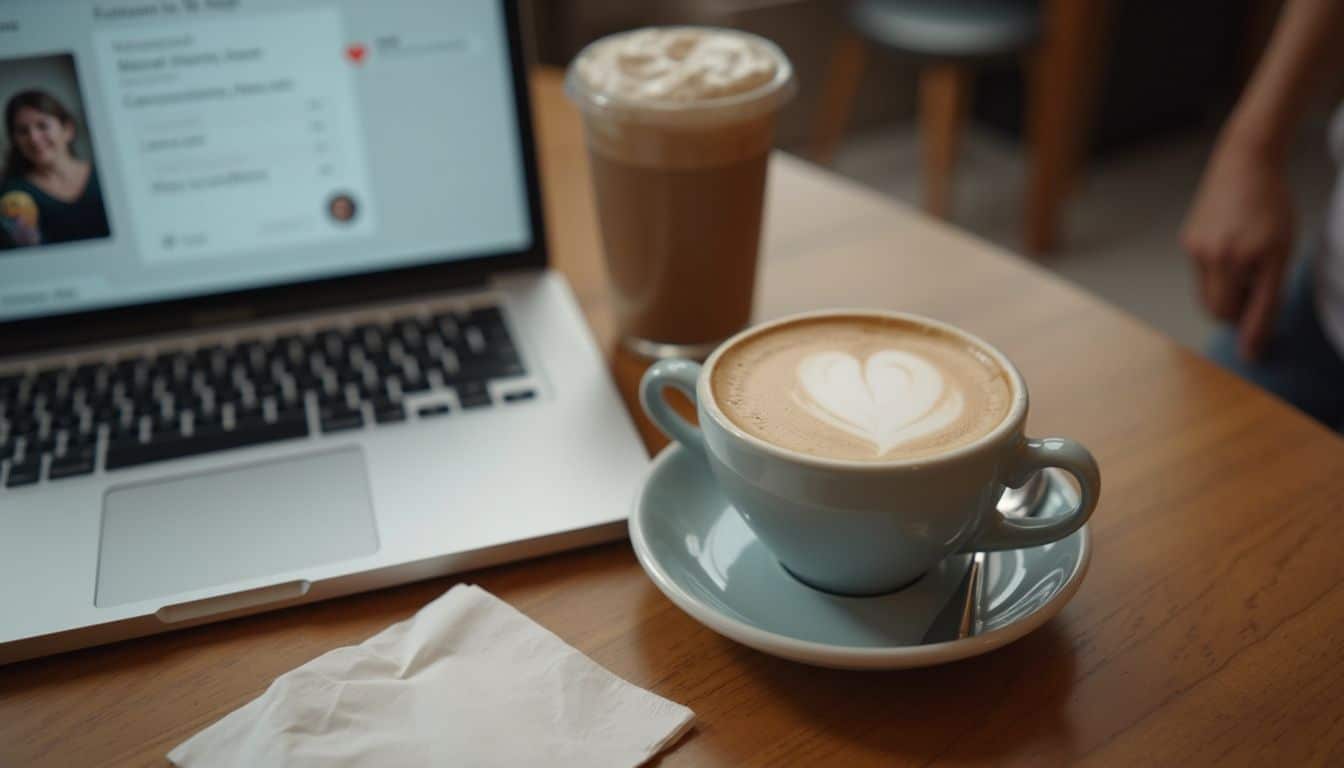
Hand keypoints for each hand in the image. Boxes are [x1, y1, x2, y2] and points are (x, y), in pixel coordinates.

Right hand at [1181, 139, 1293, 360]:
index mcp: (1249, 257)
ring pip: (1208, 294)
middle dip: (1236, 313)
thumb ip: (1268, 296)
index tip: (1252, 355)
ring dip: (1226, 294)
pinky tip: (1230, 251)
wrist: (1244, 162)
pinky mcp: (1187, 241)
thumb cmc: (1270, 205)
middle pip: (1219, 309)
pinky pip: (1201, 274)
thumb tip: (1251, 338)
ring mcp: (1198, 248)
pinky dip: (1217, 274)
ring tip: (1245, 271)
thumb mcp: (1282, 249)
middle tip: (1255, 299)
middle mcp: (1220, 255)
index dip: (1250, 334)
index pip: (1246, 311)